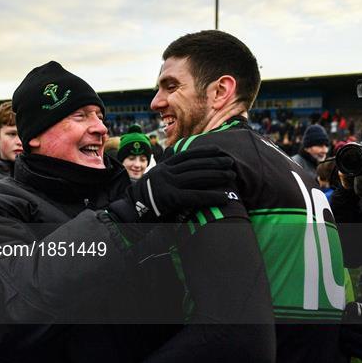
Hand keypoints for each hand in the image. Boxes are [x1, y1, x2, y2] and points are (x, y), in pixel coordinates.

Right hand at [108, 147, 235, 222]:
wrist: (130, 212)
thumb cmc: (145, 198)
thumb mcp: (155, 180)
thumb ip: (167, 171)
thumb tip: (178, 162)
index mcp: (163, 166)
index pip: (186, 154)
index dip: (203, 151)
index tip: (218, 150)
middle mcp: (165, 172)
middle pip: (195, 164)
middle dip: (214, 162)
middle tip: (230, 162)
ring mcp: (167, 184)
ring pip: (197, 177)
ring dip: (217, 176)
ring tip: (231, 176)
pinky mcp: (170, 198)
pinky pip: (195, 196)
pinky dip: (211, 196)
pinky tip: (224, 197)